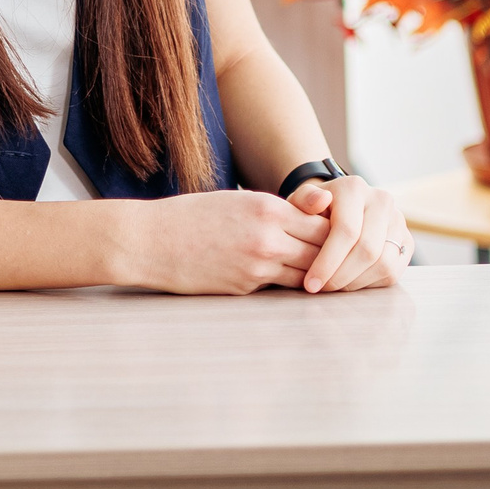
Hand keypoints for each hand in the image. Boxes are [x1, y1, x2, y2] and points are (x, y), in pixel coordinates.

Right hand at [122, 190, 329, 294]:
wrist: (151, 241)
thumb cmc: (195, 215)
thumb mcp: (240, 200)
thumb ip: (283, 208)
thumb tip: (325, 207)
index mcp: (268, 208)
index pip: (324, 225)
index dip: (333, 231)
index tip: (336, 234)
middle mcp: (268, 238)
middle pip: (322, 252)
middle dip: (330, 255)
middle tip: (337, 257)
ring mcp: (257, 267)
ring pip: (306, 276)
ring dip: (312, 274)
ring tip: (317, 271)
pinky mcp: (245, 288)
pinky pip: (278, 287)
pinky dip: (284, 283)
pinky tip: (283, 278)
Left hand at [288, 177, 411, 292]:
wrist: (336, 208)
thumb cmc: (313, 210)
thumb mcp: (300, 202)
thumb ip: (303, 200)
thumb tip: (320, 201)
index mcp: (354, 188)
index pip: (346, 230)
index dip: (328, 262)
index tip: (311, 283)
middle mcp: (381, 201)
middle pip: (367, 249)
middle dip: (341, 276)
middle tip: (321, 289)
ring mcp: (398, 221)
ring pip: (383, 263)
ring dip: (356, 282)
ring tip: (334, 286)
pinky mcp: (407, 241)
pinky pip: (393, 271)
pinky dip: (370, 283)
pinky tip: (350, 282)